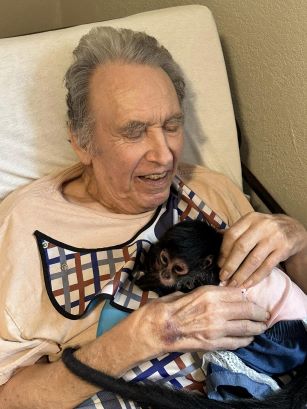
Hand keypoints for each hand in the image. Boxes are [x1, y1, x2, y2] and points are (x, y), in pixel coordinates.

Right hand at [142, 286, 267, 352]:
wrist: (158, 328)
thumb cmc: (168, 307)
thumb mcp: (189, 292)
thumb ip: (208, 294)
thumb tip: (222, 294)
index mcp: (209, 293)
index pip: (239, 294)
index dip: (249, 298)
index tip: (254, 300)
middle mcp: (216, 309)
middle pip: (247, 310)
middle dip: (259, 313)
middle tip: (264, 314)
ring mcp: (216, 328)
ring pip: (246, 327)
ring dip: (257, 327)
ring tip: (261, 327)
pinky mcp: (213, 344)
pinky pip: (237, 342)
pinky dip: (246, 340)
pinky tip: (249, 338)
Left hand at [218, 212, 306, 287]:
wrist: (293, 230)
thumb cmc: (265, 230)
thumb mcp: (251, 225)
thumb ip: (235, 233)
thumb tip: (214, 240)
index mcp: (250, 218)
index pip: (232, 235)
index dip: (223, 252)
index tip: (218, 265)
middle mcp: (262, 225)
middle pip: (241, 248)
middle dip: (230, 265)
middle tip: (223, 277)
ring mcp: (274, 237)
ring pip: (254, 260)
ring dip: (241, 274)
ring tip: (233, 284)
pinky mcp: (283, 249)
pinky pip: (266, 267)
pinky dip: (255, 277)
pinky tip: (247, 284)